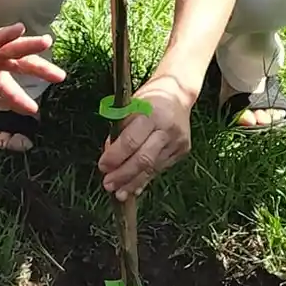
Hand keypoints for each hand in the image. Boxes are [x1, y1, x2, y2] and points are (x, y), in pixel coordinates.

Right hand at [0, 17, 64, 113]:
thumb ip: (12, 93)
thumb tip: (33, 112)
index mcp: (6, 62)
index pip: (27, 66)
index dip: (42, 71)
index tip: (61, 76)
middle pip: (16, 50)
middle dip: (31, 47)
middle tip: (48, 41)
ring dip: (6, 34)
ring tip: (19, 27)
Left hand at [96, 73, 193, 202]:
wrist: (178, 93)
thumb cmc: (148, 99)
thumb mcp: (130, 106)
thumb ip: (119, 131)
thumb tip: (109, 158)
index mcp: (152, 113)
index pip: (131, 140)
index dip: (115, 157)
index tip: (102, 167)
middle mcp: (167, 129)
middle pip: (144, 159)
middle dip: (124, 175)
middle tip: (108, 184)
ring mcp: (177, 142)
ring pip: (152, 168)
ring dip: (133, 182)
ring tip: (118, 193)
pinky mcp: (182, 151)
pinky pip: (160, 168)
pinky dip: (145, 179)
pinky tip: (133, 188)